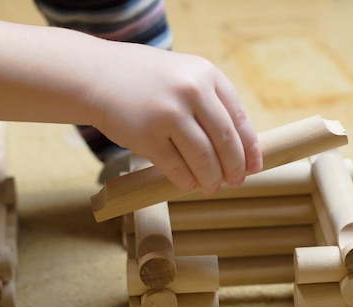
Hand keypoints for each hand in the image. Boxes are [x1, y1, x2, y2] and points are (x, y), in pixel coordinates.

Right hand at [90, 42, 262, 193]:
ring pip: (204, 158)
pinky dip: (187, 181)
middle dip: (235, 167)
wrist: (97, 75)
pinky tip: (189, 185)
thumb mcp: (183, 75)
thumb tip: (237, 147)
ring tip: (212, 186)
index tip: (254, 166)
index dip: (250, 148)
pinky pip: (176, 168)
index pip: (239, 118)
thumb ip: (209, 102)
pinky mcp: (147, 136)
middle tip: (236, 181)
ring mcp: (168, 114)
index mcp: (207, 75)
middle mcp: (192, 91)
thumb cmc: (145, 80)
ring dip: (212, 179)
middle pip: (226, 141)